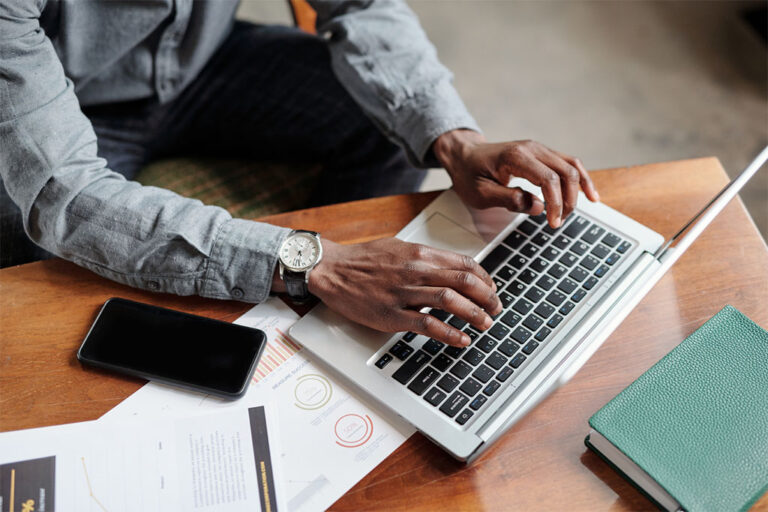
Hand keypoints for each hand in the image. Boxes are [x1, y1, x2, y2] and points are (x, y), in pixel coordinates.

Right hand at [303, 238, 502, 346]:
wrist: (332, 270)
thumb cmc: (364, 260)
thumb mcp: (400, 248)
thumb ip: (427, 258)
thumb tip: (453, 268)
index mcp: (420, 253)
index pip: (464, 263)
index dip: (485, 278)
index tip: (491, 289)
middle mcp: (415, 270)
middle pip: (464, 281)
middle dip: (487, 297)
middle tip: (496, 309)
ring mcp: (404, 293)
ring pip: (450, 301)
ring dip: (475, 314)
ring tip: (486, 324)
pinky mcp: (392, 314)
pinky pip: (427, 324)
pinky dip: (449, 333)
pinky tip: (461, 339)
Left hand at [432, 130, 599, 227]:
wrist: (464, 155)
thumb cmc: (469, 174)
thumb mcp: (480, 194)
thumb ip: (509, 200)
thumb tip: (537, 207)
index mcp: (515, 157)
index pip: (548, 179)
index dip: (555, 203)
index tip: (553, 223)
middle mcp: (531, 148)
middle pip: (566, 171)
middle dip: (568, 200)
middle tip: (558, 222)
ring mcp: (538, 149)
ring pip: (571, 166)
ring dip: (577, 190)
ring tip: (573, 212)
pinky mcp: (542, 154)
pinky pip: (568, 164)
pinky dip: (580, 178)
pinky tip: (589, 194)